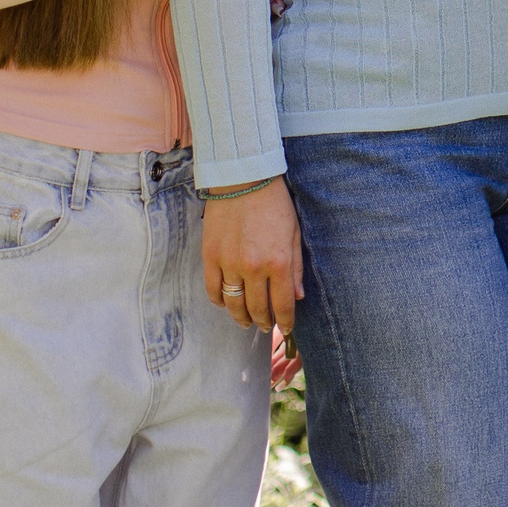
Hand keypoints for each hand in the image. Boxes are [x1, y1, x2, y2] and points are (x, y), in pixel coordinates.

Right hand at [202, 178, 299, 334]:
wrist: (243, 179)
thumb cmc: (275, 203)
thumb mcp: (294, 233)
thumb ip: (296, 267)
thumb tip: (297, 297)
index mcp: (278, 261)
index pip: (282, 304)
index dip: (285, 321)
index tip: (287, 327)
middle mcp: (253, 267)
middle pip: (257, 308)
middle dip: (263, 322)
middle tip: (265, 326)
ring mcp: (229, 263)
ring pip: (233, 304)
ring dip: (240, 317)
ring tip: (246, 321)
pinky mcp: (210, 256)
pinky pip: (212, 289)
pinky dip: (219, 300)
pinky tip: (226, 303)